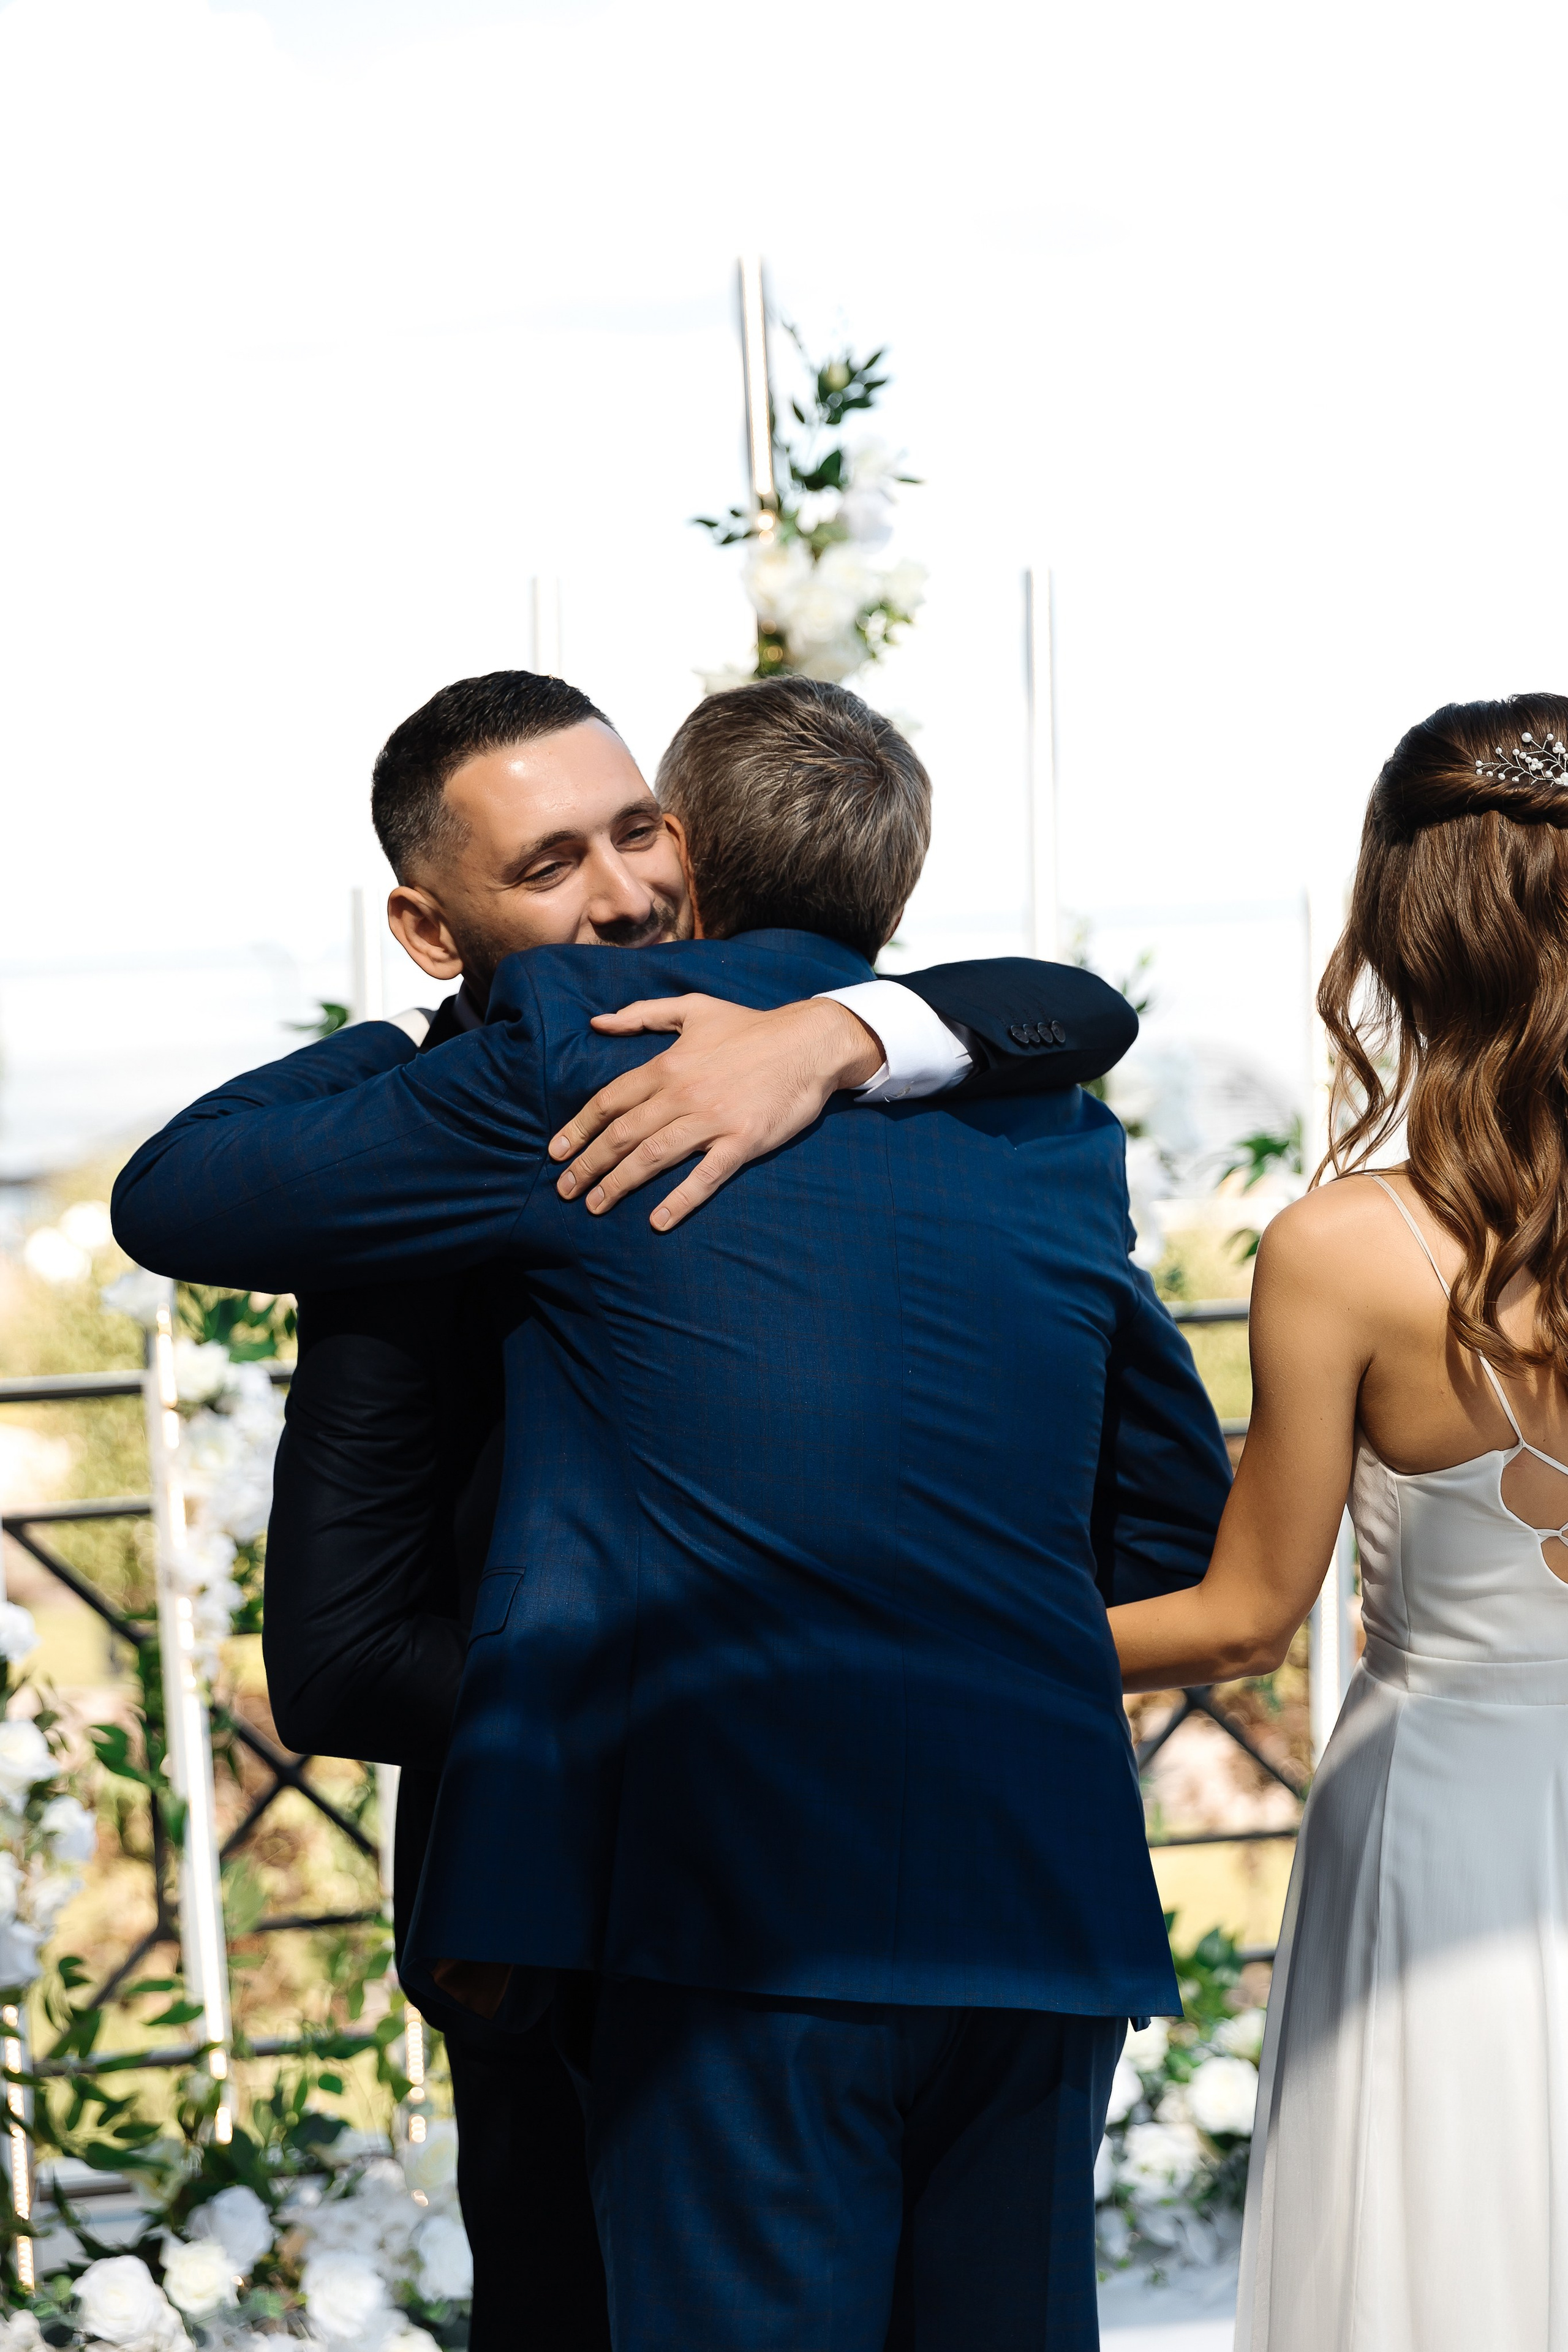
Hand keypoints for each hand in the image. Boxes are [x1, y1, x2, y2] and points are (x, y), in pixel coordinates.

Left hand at [548, 993, 884, 1230]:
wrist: (810, 1042)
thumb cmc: (750, 1026)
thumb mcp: (693, 1008)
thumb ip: (641, 1014)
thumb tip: (597, 1022)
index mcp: (667, 1064)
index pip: (610, 1101)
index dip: (578, 1129)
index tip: (555, 1153)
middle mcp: (683, 1093)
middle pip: (623, 1134)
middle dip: (588, 1164)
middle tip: (565, 1190)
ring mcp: (713, 1119)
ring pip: (653, 1157)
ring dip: (619, 1184)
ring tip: (595, 1206)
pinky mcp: (743, 1142)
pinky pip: (705, 1176)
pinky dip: (679, 1200)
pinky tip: (657, 1222)